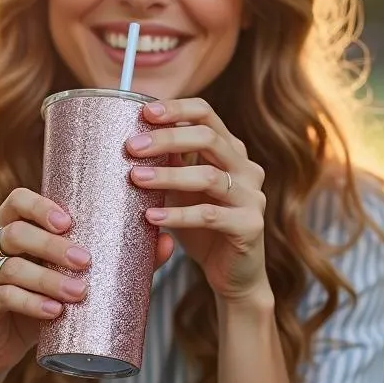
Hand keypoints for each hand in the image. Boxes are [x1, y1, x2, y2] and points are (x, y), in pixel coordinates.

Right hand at [0, 188, 172, 382]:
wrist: (1, 347)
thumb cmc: (42, 300)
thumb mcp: (71, 277)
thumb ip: (115, 259)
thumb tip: (168, 242)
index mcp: (8, 225)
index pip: (17, 199)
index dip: (42, 206)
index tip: (72, 221)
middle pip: (16, 232)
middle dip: (53, 245)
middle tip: (87, 261)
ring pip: (11, 267)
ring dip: (48, 278)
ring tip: (79, 292)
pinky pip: (2, 297)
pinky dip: (31, 304)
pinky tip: (53, 312)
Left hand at [126, 98, 268, 304]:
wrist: (233, 274)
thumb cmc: (202, 226)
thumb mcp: (183, 189)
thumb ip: (170, 163)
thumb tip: (131, 137)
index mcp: (231, 151)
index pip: (207, 114)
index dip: (177, 109)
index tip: (144, 112)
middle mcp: (246, 168)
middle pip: (208, 138)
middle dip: (167, 139)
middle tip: (131, 147)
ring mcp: (252, 196)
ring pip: (208, 176)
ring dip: (168, 176)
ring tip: (135, 179)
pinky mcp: (250, 226)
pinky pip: (210, 216)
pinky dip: (177, 215)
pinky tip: (151, 217)